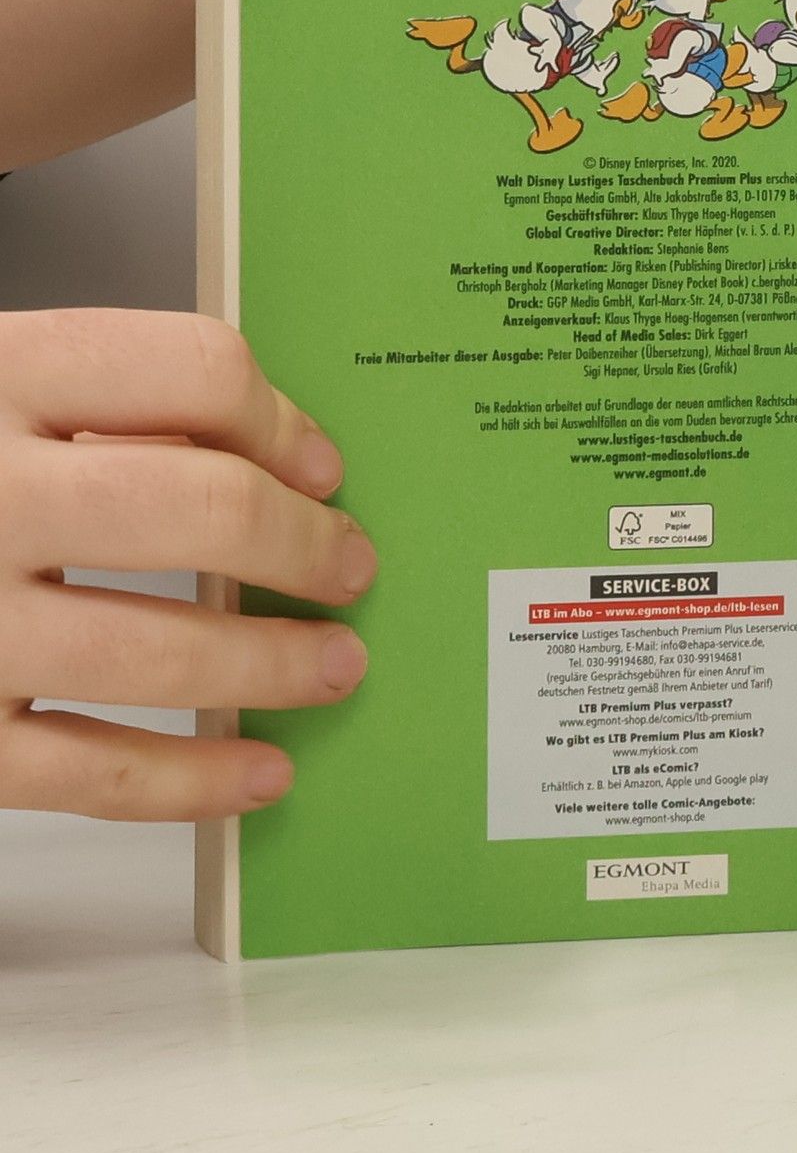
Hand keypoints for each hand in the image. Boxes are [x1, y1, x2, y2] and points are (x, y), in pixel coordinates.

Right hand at [0, 311, 374, 820]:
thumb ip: (98, 404)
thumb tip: (272, 457)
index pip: (187, 369)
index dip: (281, 419)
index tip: (322, 466)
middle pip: (196, 507)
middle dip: (304, 546)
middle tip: (351, 567)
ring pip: (158, 653)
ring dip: (274, 666)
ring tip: (335, 667)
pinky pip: (89, 774)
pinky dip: (192, 783)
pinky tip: (258, 775)